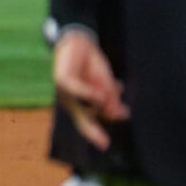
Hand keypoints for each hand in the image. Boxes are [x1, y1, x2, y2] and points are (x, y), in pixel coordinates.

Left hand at [51, 31, 127, 148]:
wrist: (79, 40)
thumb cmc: (90, 64)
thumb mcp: (105, 83)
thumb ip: (111, 98)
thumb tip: (121, 114)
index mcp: (80, 104)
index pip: (86, 123)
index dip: (94, 134)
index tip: (105, 145)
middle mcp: (70, 102)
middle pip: (86, 116)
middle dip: (106, 114)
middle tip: (124, 113)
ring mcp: (64, 93)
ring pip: (86, 103)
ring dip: (103, 98)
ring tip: (114, 86)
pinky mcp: (62, 81)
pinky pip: (77, 90)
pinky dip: (89, 93)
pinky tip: (99, 94)